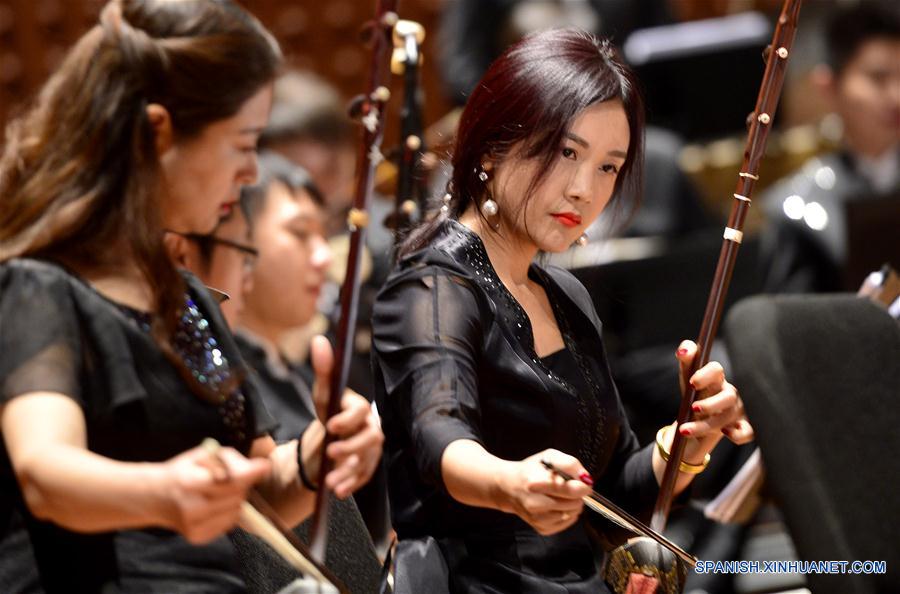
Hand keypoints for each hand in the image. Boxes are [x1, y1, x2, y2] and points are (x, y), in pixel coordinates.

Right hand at [160, 444, 269, 543]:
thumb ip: (229, 459)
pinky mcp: (197, 537)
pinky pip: (228, 525)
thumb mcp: (202, 456)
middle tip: (226, 479)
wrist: (154, 497)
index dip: (249, 473)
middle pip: (236, 496)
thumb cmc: (183, 471)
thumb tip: (261, 466)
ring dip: (234, 500)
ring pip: (235, 511)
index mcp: (189, 482)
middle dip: (239, 485)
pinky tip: (213, 506)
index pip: (229, 480)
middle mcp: (191, 508)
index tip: (265, 466)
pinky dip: (227, 514)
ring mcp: (193, 526)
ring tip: (217, 493)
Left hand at [309, 335, 383, 498]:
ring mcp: (371, 450)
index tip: (331, 426)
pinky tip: (337, 490)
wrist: (330, 441)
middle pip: (369, 438)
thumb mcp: (323, 394)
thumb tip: (319, 340)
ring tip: (329, 481)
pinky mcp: (367, 468)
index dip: (347, 419)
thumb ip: (323, 370)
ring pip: (367, 461)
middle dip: (351, 447)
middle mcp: (371, 428)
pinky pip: (363, 478)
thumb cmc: (329, 413)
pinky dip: (350, 484)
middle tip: (331, 452)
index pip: (361, 411)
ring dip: (348, 471)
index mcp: (361, 409)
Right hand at [497, 449, 590, 535]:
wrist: (509, 488)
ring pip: (573, 514)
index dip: (583, 486)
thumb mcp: (548, 456)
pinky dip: (568, 514)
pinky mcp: (541, 529)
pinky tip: (558, 505)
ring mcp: (538, 519)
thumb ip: (570, 464)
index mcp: (537, 483)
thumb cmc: (530, 470)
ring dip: (573, 504)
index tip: (582, 482)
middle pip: (575, 503)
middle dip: (577, 494)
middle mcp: (536, 504)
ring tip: (562, 495)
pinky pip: (568, 523)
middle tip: (568, 487)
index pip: (573, 490)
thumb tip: (586, 479)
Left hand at [676, 340, 753, 446]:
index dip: (706, 375)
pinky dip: (740, 434)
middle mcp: (730, 393)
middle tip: (693, 408)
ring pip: (728, 417)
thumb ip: (686, 359)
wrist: (699, 418)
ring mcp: (738, 410)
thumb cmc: (696, 392)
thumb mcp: (687, 374)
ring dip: (706, 425)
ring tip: (685, 430)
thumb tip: (684, 350)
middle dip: (710, 404)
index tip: (692, 383)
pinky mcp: (742, 427)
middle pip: (728, 396)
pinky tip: (726, 433)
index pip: (716, 370)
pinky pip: (748, 432)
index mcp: (717, 378)